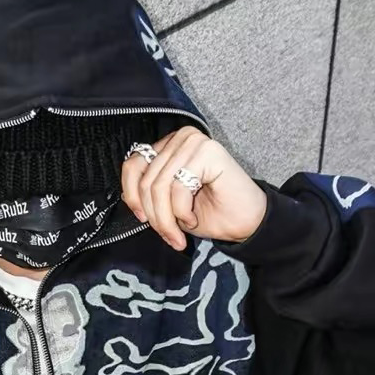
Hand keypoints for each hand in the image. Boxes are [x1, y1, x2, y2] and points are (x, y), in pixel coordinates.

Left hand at [121, 126, 267, 252]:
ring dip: (166, 219)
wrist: (246, 224)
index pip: (134, 164)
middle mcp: (181, 138)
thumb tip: (128, 196)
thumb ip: (149, 194)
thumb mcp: (169, 205)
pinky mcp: (208, 152)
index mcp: (170, 146)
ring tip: (178, 233)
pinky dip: (182, 212)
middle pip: (147, 180)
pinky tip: (194, 218)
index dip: (132, 194)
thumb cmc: (211, 213)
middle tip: (168, 236)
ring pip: (160, 187)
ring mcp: (195, 142)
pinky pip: (178, 188)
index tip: (142, 218)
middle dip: (154, 216)